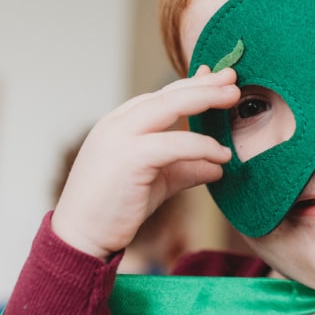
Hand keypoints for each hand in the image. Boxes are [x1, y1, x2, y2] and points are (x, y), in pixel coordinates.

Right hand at [52, 66, 238, 257]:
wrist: (80, 238)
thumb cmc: (113, 209)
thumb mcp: (157, 182)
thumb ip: (185, 168)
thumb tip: (217, 166)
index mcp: (119, 123)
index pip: (161, 96)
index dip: (192, 85)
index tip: (218, 79)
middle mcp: (118, 123)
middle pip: (168, 93)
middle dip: (204, 83)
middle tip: (233, 77)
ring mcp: (120, 137)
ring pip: (170, 106)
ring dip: (206, 98)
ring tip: (234, 98)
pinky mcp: (129, 158)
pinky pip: (175, 144)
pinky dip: (202, 146)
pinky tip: (222, 155)